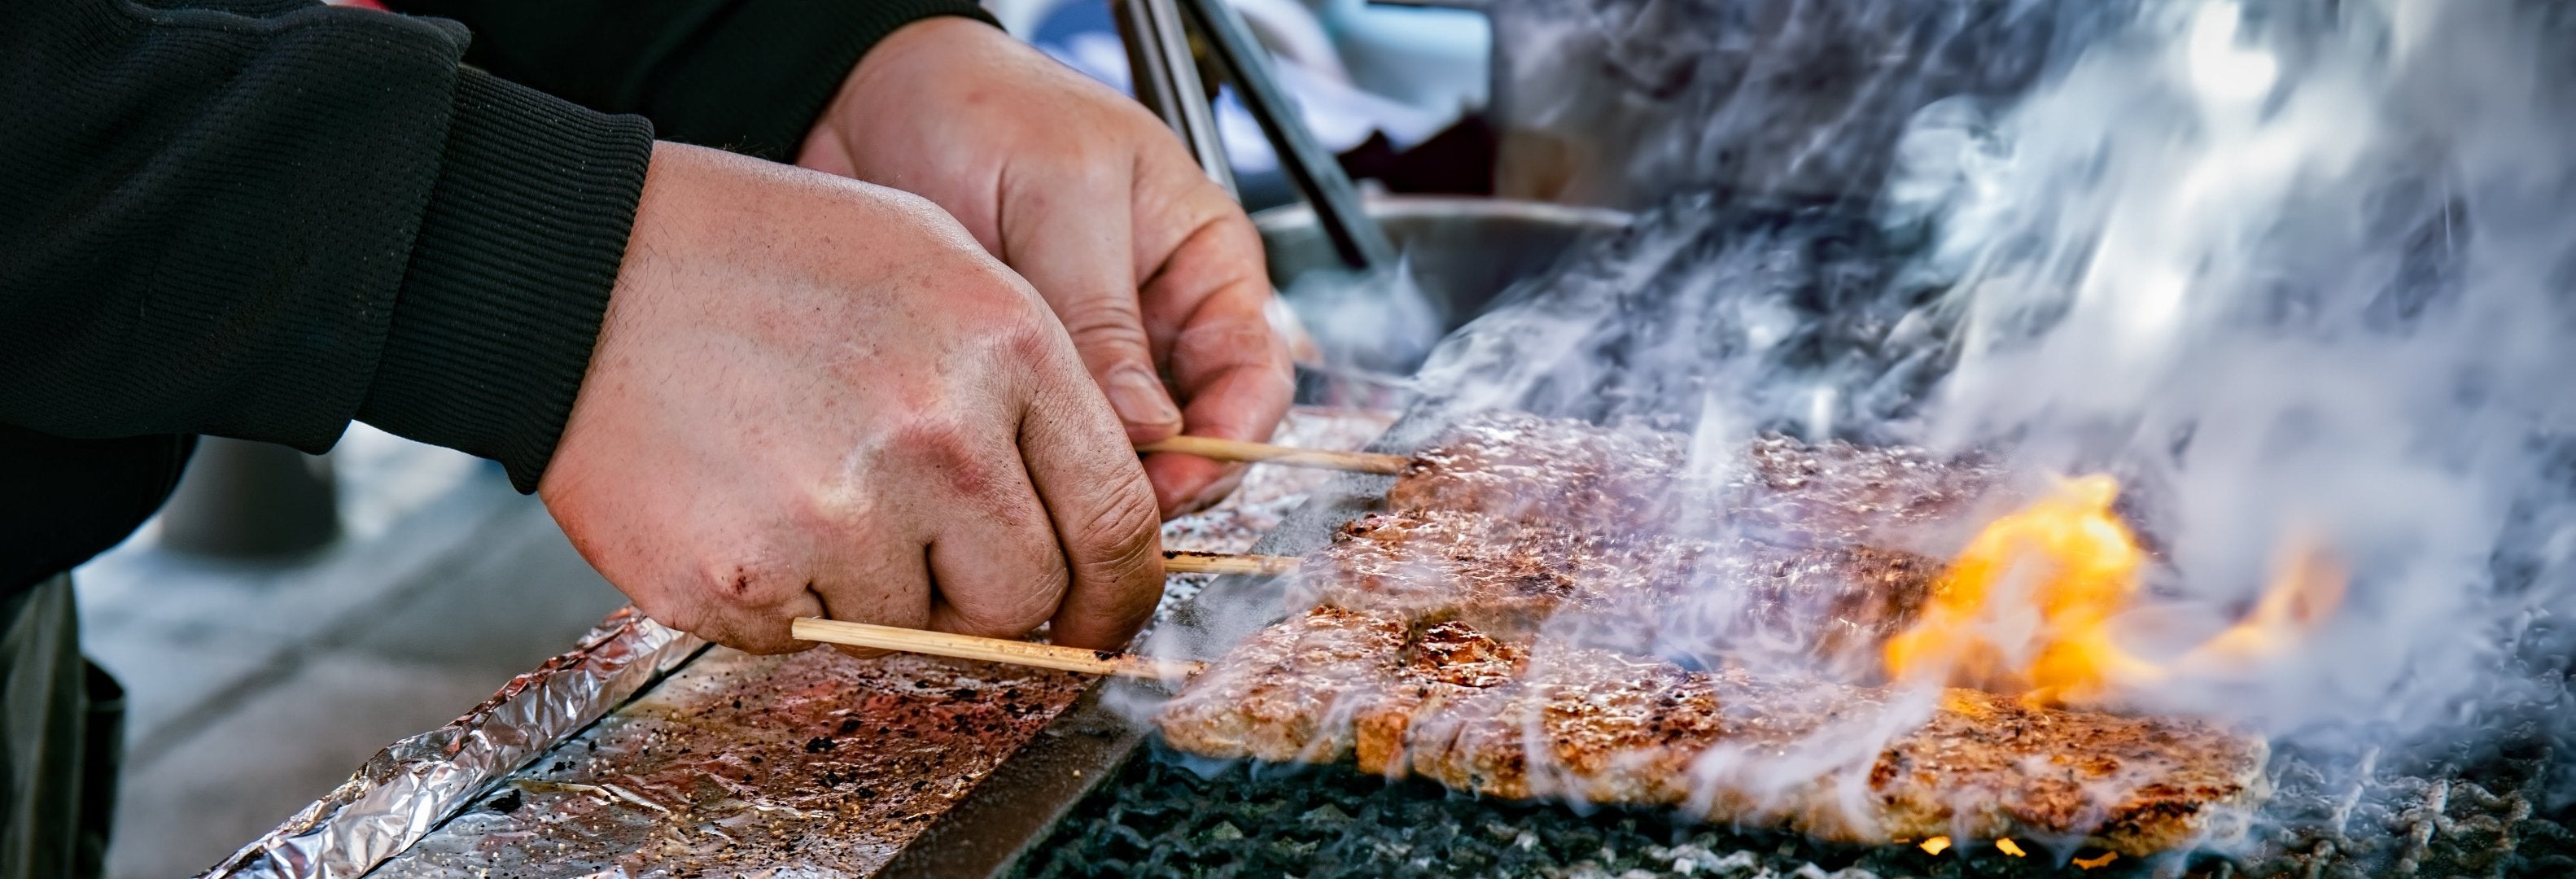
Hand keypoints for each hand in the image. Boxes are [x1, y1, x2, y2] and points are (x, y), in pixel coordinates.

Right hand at [541, 142, 1164, 653]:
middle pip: (1023, 599)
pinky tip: (744, 504)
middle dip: (982, 591)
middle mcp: (942, 438)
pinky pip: (807, 637)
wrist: (579, 268)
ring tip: (803, 482)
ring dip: (870, 585)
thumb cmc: (759, 257)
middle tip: (914, 536)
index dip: (1116, 595)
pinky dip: (782, 596)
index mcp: (1009, 349)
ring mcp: (843, 515)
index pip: (1119, 522)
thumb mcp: (937, 264)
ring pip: (912, 627)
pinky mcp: (748, 578)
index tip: (1098, 619)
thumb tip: (1091, 510)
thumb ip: (1032, 385)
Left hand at [797, 17, 1293, 516]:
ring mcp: (1092, 364)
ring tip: (1040, 505)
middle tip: (1096, 517)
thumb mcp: (1062, 196)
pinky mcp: (1023, 391)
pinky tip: (1000, 489)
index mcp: (1205, 265)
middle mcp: (1160, 325)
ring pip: (1121, 462)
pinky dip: (1031, 482)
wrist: (869, 98)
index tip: (1170, 483)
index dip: (1227, 443)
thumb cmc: (986, 110)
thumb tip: (1152, 430)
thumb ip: (1105, 316)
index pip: (1256, 380)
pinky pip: (1046, 457)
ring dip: (1088, 491)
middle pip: (1198, 439)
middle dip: (1158, 486)